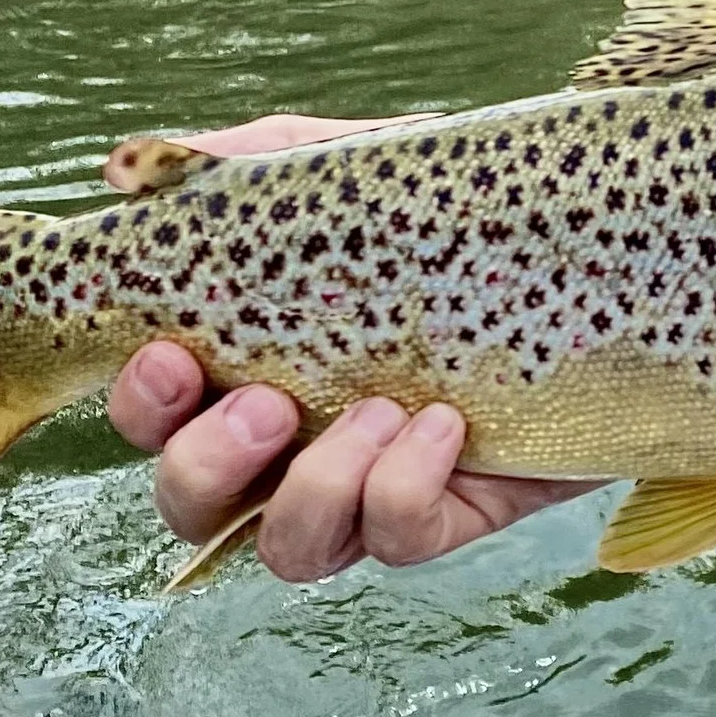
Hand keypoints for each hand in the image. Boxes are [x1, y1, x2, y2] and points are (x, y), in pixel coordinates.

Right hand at [103, 114, 594, 581]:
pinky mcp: (454, 511)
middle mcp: (293, 445)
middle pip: (193, 506)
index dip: (140, 404)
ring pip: (293, 548)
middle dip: (208, 465)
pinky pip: (403, 539)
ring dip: (315, 489)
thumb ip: (247, 168)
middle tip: (268, 404)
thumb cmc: (450, 210)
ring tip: (377, 408)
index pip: (153, 418)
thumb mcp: (351, 173)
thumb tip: (123, 170)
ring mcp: (370, 487)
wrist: (592, 246)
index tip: (168, 351)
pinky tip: (443, 423)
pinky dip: (406, 489)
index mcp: (248, 367)